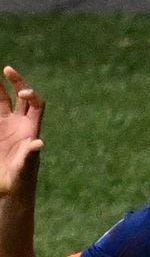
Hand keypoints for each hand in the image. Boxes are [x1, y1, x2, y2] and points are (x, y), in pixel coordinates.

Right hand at [0, 66, 44, 195]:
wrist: (8, 188)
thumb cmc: (20, 180)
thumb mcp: (25, 167)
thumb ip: (30, 155)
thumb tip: (38, 143)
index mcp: (30, 129)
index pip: (36, 104)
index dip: (31, 94)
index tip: (22, 92)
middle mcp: (19, 124)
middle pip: (21, 97)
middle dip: (16, 82)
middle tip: (7, 69)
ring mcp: (5, 125)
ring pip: (2, 101)